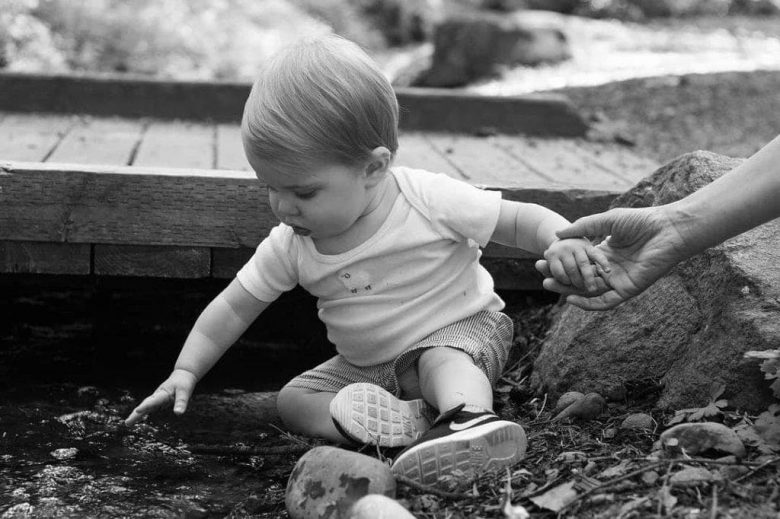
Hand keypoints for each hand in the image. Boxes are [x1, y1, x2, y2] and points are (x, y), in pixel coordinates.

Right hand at [124, 369, 197, 425]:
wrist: (183, 374)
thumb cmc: (184, 383)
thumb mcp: (185, 391)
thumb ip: (181, 402)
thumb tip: (178, 414)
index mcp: (163, 393)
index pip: (154, 401)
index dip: (146, 406)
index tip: (137, 410)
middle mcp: (157, 396)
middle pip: (145, 405)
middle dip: (136, 414)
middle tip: (127, 423)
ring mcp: (157, 398)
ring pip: (145, 407)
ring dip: (136, 415)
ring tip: (127, 424)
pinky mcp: (159, 401)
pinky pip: (149, 408)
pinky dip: (142, 413)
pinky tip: (137, 418)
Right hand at [536, 206, 686, 309]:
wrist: (669, 228)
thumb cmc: (642, 220)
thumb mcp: (606, 221)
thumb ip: (583, 227)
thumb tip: (557, 234)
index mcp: (607, 254)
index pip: (580, 264)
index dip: (562, 264)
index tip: (542, 260)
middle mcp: (611, 270)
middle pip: (582, 279)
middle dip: (561, 279)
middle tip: (542, 276)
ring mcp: (620, 280)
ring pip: (591, 291)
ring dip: (570, 291)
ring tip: (550, 285)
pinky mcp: (629, 289)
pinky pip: (607, 301)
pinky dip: (589, 303)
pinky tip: (572, 299)